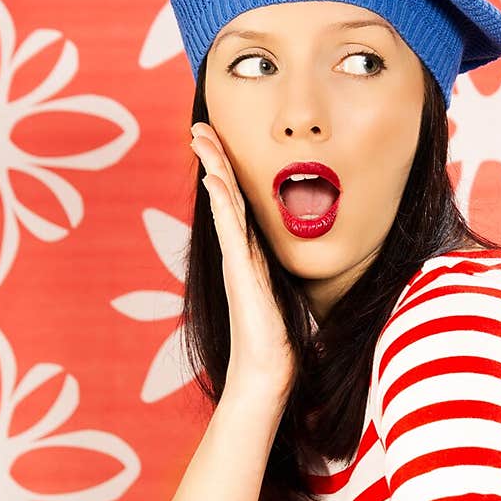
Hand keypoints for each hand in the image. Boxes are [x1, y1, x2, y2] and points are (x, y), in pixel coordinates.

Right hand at [190, 124, 295, 394]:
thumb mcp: (287, 297)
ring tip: (200, 137)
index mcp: (250, 256)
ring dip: (213, 168)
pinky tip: (215, 180)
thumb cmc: (278, 342)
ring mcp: (237, 261)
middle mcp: (240, 254)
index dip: (228, 173)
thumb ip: (285, 279)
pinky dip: (221, 202)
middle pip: (224, 195)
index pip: (237, 205)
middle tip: (197, 127)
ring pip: (224, 204)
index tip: (218, 144)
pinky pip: (229, 230)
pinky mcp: (240, 273)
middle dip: (213, 159)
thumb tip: (303, 275)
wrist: (267, 372)